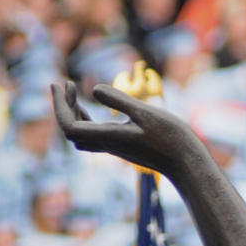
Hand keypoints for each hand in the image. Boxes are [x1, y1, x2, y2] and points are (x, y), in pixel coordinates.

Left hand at [52, 80, 203, 176]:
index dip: (60, 106)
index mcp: (109, 136)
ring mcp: (114, 146)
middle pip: (70, 131)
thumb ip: (120, 101)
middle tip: (65, 84)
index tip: (61, 84)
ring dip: (72, 113)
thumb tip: (93, 90)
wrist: (185, 162)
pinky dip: (86, 119)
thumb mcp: (146, 113)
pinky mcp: (122, 146)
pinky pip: (94, 135)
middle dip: (63, 107)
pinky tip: (93, 106)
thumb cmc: (170, 137)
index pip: (69, 127)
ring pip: (80, 134)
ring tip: (73, 92)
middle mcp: (107, 144)